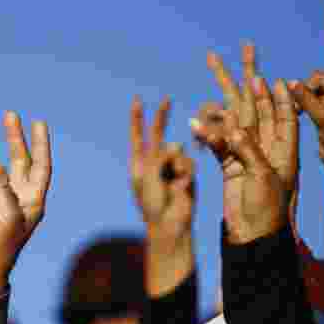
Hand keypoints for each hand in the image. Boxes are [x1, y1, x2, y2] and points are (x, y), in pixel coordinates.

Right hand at [0, 112, 51, 302]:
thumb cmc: (0, 245)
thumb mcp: (6, 215)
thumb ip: (1, 187)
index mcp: (33, 200)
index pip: (41, 166)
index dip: (41, 144)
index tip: (39, 123)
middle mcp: (19, 196)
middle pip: (19, 160)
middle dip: (14, 139)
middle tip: (10, 114)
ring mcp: (0, 198)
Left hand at [130, 96, 195, 242]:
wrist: (170, 224)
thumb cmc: (153, 203)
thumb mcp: (148, 176)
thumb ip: (158, 156)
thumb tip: (176, 143)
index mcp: (139, 165)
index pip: (137, 136)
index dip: (137, 119)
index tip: (137, 100)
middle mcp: (154, 163)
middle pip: (157, 134)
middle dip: (161, 117)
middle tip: (166, 99)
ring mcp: (170, 167)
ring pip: (176, 151)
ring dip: (175, 165)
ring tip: (171, 185)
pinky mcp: (186, 173)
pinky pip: (187, 162)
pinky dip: (184, 172)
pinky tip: (181, 187)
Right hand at [192, 49, 296, 244]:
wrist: (253, 236)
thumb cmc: (267, 210)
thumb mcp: (263, 178)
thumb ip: (248, 150)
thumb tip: (230, 126)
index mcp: (285, 149)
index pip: (284, 113)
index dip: (278, 93)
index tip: (269, 75)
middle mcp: (267, 146)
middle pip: (258, 105)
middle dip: (250, 77)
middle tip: (247, 49)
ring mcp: (247, 153)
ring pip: (235, 117)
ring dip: (225, 94)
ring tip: (215, 67)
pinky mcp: (229, 164)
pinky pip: (217, 141)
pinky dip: (207, 131)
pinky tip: (196, 118)